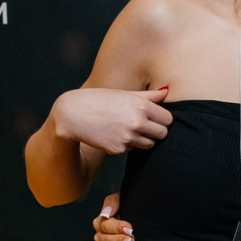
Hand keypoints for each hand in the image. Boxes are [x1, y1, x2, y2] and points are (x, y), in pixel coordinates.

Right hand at [51, 85, 170, 157]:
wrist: (73, 114)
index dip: (162, 118)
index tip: (155, 116)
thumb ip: (148, 96)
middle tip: (145, 125)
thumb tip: (167, 92)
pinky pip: (132, 149)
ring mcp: (127, 137)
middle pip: (163, 134)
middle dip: (157, 131)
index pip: (168, 119)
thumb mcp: (123, 94)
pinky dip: (128, 144)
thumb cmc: (100, 100)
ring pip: (149, 144)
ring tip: (128, 128)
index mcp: (141, 106)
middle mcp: (137, 122)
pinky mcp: (118, 149)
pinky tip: (115, 133)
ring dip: (144, 139)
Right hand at [93, 193, 131, 240]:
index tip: (130, 228)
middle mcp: (104, 235)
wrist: (148, 218)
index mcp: (104, 221)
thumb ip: (113, 202)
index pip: (103, 225)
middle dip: (118, 240)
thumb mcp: (124, 198)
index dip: (115, 227)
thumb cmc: (134, 206)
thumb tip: (105, 214)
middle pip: (103, 240)